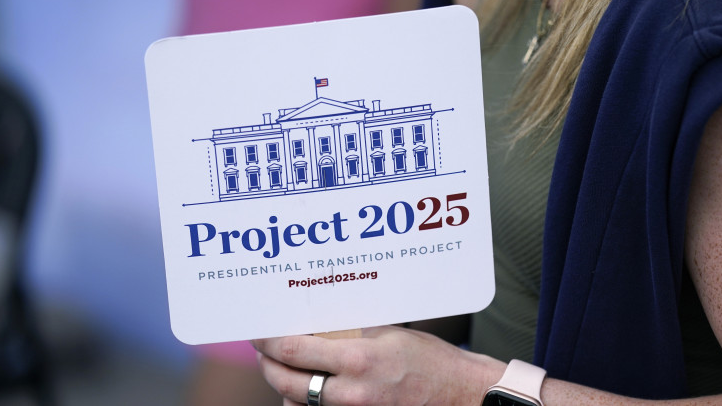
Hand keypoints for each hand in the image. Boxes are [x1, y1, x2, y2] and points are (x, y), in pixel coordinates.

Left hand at [252, 326, 504, 405]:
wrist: (462, 396)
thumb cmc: (431, 360)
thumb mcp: (389, 334)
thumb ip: (350, 332)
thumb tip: (315, 323)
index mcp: (360, 360)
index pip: (296, 351)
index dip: (269, 341)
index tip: (259, 332)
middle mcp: (351, 393)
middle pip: (288, 382)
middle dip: (268, 365)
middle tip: (264, 350)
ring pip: (298, 404)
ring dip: (285, 386)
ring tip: (285, 367)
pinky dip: (306, 403)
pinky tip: (308, 389)